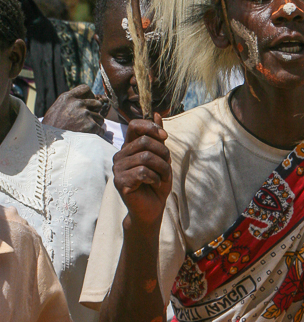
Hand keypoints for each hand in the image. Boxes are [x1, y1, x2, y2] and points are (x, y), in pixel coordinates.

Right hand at [42, 84, 107, 134]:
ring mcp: (84, 114)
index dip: (89, 96)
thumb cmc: (49, 129)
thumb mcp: (55, 111)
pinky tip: (89, 138)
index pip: (85, 89)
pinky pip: (100, 129)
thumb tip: (82, 103)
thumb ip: (68, 105)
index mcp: (67, 97)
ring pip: (100, 118)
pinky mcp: (90, 125)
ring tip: (85, 132)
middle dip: (94, 112)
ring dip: (95, 125)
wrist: (48, 144)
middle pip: (97, 104)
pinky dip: (97, 134)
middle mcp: (77, 103)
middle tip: (87, 121)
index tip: (88, 104)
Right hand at [113, 114, 171, 230]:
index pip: (134, 125)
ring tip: (163, 177)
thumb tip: (155, 113)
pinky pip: (142, 172)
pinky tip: (154, 184)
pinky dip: (155, 178)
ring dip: (162, 168)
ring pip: (146, 157)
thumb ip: (157, 137)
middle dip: (163, 153)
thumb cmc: (156, 182)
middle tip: (167, 166)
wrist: (152, 209)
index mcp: (129, 147)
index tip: (165, 137)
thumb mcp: (161, 157)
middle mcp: (120, 155)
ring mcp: (118, 169)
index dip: (151, 127)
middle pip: (145, 141)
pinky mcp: (120, 182)